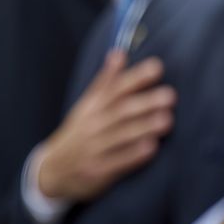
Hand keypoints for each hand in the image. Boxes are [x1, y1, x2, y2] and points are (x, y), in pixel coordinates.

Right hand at [35, 50, 175, 201]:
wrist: (53, 170)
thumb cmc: (79, 133)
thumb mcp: (87, 106)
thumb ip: (105, 81)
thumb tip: (119, 52)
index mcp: (92, 106)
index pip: (114, 87)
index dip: (135, 77)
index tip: (157, 67)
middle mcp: (92, 125)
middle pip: (120, 111)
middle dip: (145, 102)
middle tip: (170, 95)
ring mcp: (94, 148)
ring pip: (121, 135)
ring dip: (143, 127)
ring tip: (166, 119)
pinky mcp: (98, 171)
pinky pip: (117, 162)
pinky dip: (134, 155)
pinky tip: (151, 148)